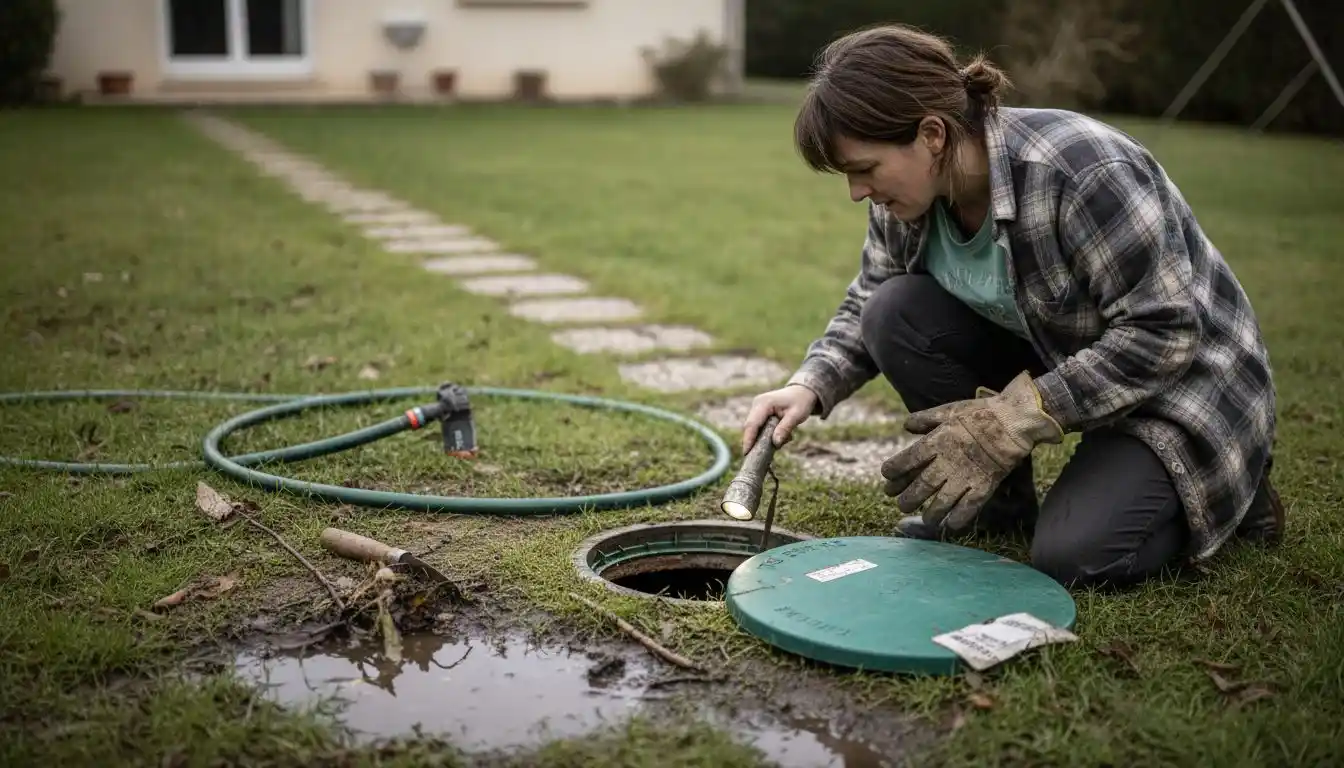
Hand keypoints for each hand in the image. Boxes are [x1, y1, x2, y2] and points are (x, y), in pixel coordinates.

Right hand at [741, 384, 817, 452]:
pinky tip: (782, 434)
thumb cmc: (801, 402)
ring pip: (754, 428)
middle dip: (756, 442)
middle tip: (764, 456)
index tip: (746, 453)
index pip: (752, 424)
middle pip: (750, 427)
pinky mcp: (759, 412)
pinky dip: (767, 434)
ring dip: (764, 438)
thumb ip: (785, 428)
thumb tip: (775, 443)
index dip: (748, 439)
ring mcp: (757, 407)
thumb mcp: (796, 415)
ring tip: (785, 438)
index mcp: (764, 403)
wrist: (801, 392)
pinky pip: (759, 427)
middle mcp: (757, 404)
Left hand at [880, 372, 1062, 531]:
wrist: (1013, 420)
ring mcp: (965, 476)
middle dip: (907, 499)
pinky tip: (949, 525)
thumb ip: (925, 419)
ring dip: (930, 514)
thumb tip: (906, 426)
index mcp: (935, 441)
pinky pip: (968, 508)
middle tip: (901, 505)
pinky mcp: (984, 486)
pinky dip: (957, 519)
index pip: (906, 461)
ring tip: (925, 519)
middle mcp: (946, 462)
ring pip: (941, 502)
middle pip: (920, 486)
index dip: (893, 471)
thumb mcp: (948, 410)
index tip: (887, 476)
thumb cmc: (979, 412)